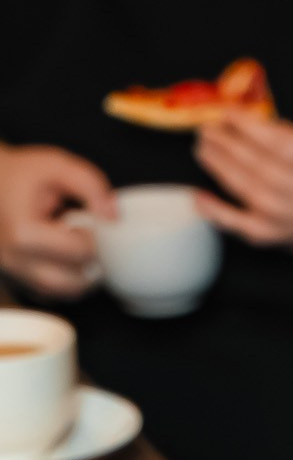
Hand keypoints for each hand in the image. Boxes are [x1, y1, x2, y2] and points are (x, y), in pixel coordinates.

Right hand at [0, 144, 113, 297]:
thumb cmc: (20, 173)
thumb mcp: (56, 166)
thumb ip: (91, 186)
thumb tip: (114, 217)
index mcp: (23, 233)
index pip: (79, 253)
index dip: (95, 238)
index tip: (88, 222)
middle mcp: (13, 259)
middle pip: (71, 283)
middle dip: (90, 264)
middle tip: (90, 241)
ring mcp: (12, 272)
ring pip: (60, 294)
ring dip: (79, 276)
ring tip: (77, 248)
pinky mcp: (13, 278)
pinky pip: (47, 293)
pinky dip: (62, 281)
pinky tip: (62, 257)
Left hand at [192, 116, 292, 276]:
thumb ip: (285, 134)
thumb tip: (238, 121)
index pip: (277, 142)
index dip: (246, 126)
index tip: (226, 112)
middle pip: (256, 164)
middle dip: (226, 142)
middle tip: (207, 127)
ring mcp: (288, 219)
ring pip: (243, 187)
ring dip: (217, 164)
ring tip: (203, 146)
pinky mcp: (273, 237)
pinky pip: (237, 223)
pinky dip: (215, 210)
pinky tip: (198, 195)